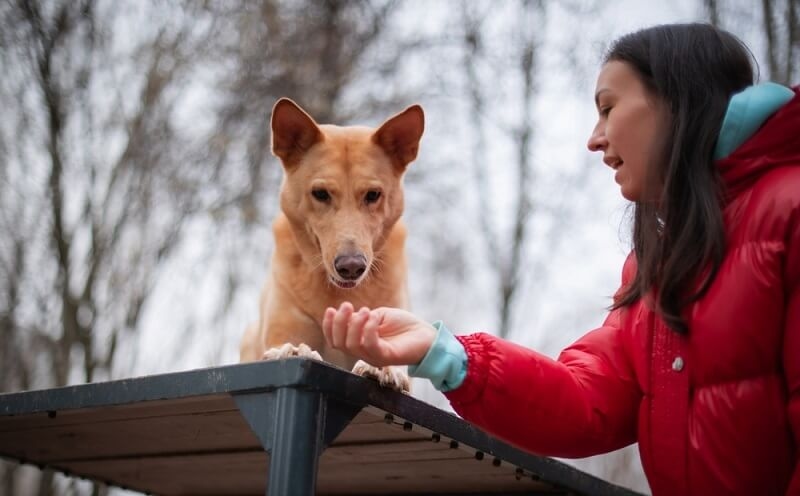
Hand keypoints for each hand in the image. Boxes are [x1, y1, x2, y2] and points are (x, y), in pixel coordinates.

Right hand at [322, 302, 436, 366]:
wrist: (425, 334)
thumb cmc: (403, 325)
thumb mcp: (377, 316)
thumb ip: (360, 318)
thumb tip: (346, 317)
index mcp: (359, 342)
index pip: (336, 340)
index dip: (329, 326)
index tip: (330, 309)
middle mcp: (363, 352)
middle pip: (339, 343)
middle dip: (338, 323)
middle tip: (346, 306)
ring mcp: (374, 356)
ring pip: (352, 345)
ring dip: (354, 324)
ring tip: (365, 310)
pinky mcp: (386, 357)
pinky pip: (370, 345)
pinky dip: (369, 328)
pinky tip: (375, 316)